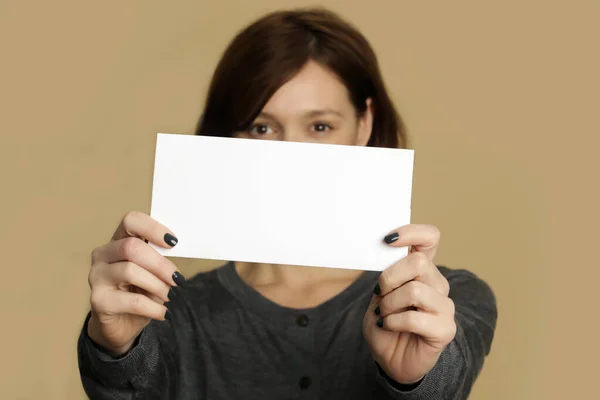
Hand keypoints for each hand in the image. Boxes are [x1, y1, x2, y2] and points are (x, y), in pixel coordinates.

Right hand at [87, 211, 183, 356]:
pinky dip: (154, 308)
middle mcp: (103, 255)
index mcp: (118, 241)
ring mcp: (97, 276)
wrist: (122, 324)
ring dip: (158, 285)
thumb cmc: (140, 292)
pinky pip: (132, 301)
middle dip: (160, 264)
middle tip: (177, 279)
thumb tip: (177, 252)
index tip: (173, 242)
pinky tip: (164, 313)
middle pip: (131, 248)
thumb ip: (160, 260)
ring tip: (170, 296)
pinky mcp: (98, 300)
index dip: (153, 228)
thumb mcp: (153, 273)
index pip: (130, 221)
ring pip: (130, 271)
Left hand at [363, 224, 455, 384]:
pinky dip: (393, 322)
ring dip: (389, 304)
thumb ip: (385, 276)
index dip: (412, 232)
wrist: (390, 360)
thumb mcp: (378, 295)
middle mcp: (436, 283)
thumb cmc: (384, 323)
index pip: (429, 238)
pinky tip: (388, 326)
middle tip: (380, 294)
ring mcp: (444, 306)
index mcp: (421, 270)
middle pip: (418, 263)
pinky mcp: (445, 329)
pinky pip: (415, 318)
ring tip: (384, 314)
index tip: (387, 239)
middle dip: (390, 278)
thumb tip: (385, 255)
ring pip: (414, 290)